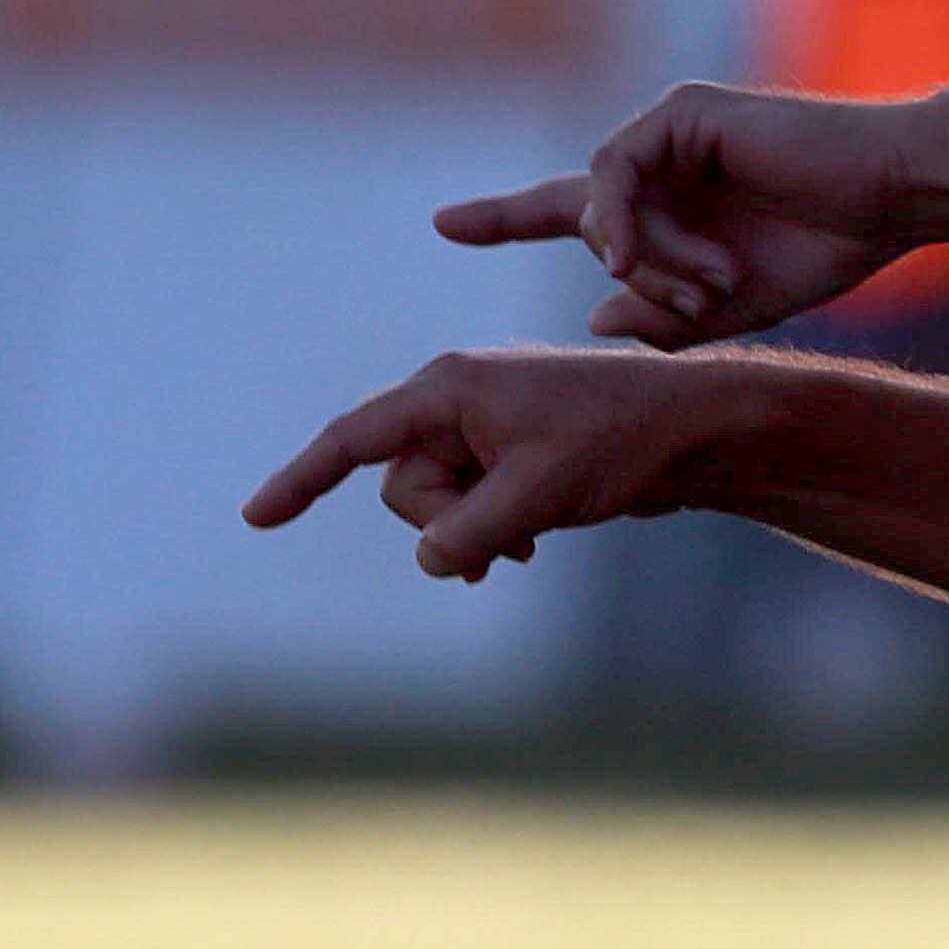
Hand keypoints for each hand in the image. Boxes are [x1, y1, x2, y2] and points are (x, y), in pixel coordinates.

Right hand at [241, 346, 729, 579]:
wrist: (692, 432)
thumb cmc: (619, 442)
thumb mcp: (535, 495)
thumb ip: (466, 533)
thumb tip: (428, 561)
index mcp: (450, 387)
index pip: (353, 438)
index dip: (301, 481)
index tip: (255, 519)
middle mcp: (457, 400)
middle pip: (400, 486)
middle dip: (442, 524)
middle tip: (508, 538)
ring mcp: (484, 428)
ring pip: (436, 505)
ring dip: (471, 534)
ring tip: (529, 540)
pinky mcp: (510, 455)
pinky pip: (469, 506)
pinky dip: (489, 530)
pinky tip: (531, 542)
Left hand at [435, 82, 922, 346]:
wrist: (893, 197)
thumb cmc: (829, 248)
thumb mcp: (735, 309)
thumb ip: (666, 320)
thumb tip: (595, 317)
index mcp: (669, 205)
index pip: (569, 209)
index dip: (506, 216)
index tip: (445, 223)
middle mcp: (660, 160)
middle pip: (586, 216)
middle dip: (626, 272)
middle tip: (695, 298)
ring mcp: (669, 130)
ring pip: (602, 199)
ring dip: (638, 255)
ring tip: (693, 283)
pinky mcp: (683, 110)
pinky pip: (618, 168)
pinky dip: (624, 217)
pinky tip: (640, 253)